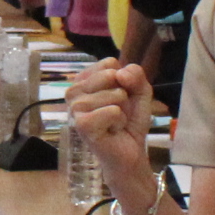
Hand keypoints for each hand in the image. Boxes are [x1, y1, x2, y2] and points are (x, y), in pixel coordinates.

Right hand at [61, 57, 161, 197]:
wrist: (130, 151)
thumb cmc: (130, 121)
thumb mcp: (139, 92)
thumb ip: (135, 75)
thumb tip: (120, 73)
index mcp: (84, 80)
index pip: (109, 62)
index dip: (123, 80)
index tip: (120, 98)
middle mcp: (75, 91)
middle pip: (111, 74)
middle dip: (124, 95)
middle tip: (117, 112)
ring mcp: (75, 108)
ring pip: (115, 94)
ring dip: (123, 111)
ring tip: (114, 123)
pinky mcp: (82, 124)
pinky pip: (113, 111)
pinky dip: (119, 122)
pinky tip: (111, 131)